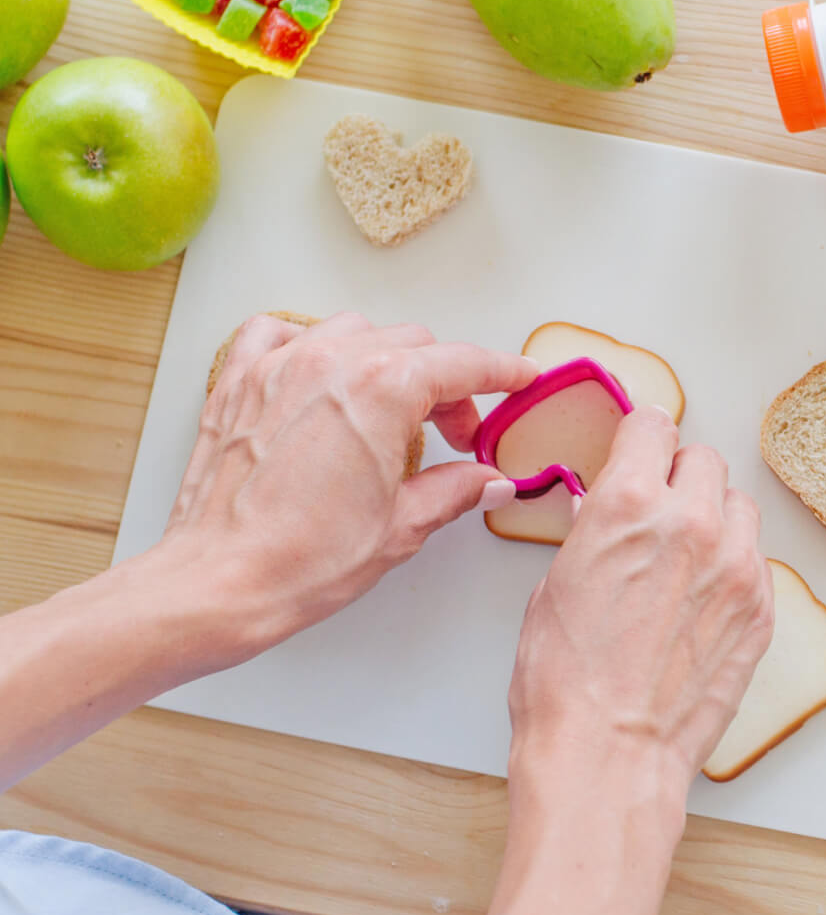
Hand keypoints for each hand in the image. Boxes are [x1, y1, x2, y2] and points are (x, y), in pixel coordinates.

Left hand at [166, 312, 537, 653]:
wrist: (218, 583)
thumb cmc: (298, 560)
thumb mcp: (402, 526)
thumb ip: (455, 489)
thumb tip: (488, 481)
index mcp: (382, 391)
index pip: (463, 364)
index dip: (502, 372)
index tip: (519, 377)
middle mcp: (331, 364)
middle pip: (414, 345)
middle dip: (447, 383)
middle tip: (457, 432)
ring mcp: (278, 367)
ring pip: (354, 331)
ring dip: (385, 360)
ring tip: (393, 406)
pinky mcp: (237, 384)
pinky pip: (277, 333)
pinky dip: (307, 343)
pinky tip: (320, 374)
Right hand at [508, 406, 773, 788]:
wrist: (609, 756)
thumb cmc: (566, 685)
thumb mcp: (555, 586)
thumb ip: (592, 533)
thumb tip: (604, 512)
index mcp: (628, 505)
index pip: (652, 425)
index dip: (641, 438)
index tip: (640, 448)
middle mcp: (692, 523)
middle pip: (703, 459)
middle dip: (678, 476)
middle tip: (659, 508)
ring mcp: (737, 567)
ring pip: (739, 506)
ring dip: (714, 518)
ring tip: (684, 558)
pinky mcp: (761, 609)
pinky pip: (756, 561)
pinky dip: (732, 568)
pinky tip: (701, 602)